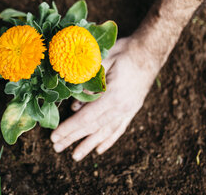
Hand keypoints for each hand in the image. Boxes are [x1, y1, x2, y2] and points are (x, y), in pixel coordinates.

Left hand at [50, 37, 159, 160]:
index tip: (55, 137)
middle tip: (57, 148)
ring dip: (89, 145)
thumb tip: (74, 99)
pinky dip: (108, 140)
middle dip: (73, 139)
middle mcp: (122, 108)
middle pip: (94, 128)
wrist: (150, 51)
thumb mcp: (104, 59)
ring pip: (106, 132)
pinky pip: (119, 129)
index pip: (87, 118)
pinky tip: (99, 149)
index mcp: (114, 96)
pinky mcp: (132, 109)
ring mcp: (129, 110)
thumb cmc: (125, 51)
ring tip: (75, 156)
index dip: (69, 128)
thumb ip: (88, 79)